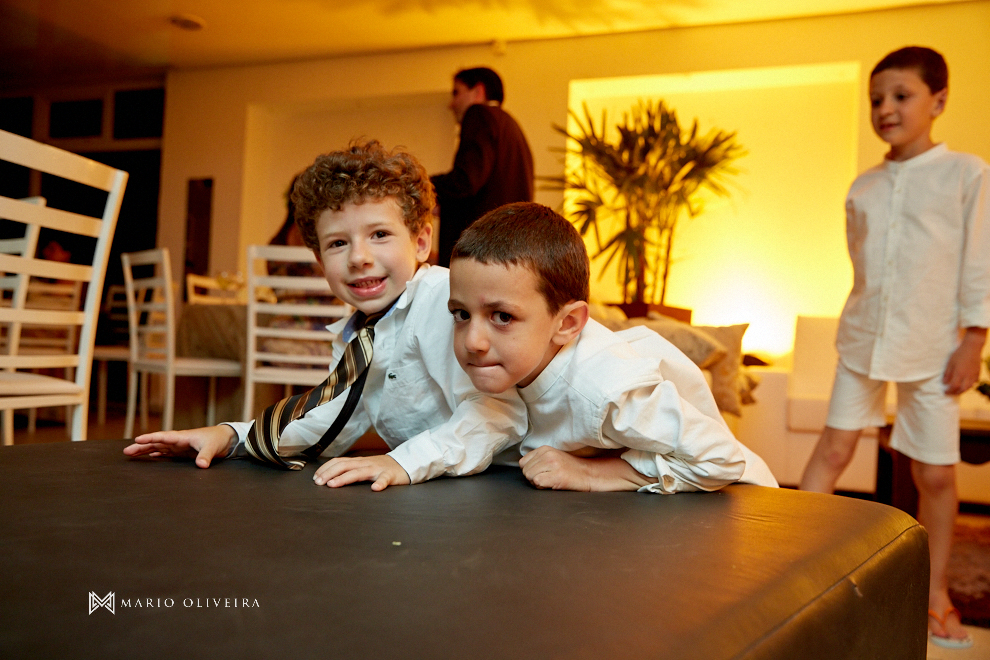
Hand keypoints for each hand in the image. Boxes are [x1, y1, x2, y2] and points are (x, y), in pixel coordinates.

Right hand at [122, 426, 235, 468]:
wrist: (227, 438)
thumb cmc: (218, 439)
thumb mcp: (212, 447)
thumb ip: (206, 456)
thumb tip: (201, 466)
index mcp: (182, 437)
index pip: (163, 437)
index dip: (150, 438)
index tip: (137, 440)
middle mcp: (178, 440)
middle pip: (156, 443)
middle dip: (141, 446)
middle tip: (126, 451)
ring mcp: (179, 446)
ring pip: (159, 447)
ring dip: (146, 450)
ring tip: (131, 454)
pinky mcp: (183, 451)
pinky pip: (166, 452)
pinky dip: (157, 454)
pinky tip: (150, 457)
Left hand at [313, 455, 409, 490]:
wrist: (405, 464)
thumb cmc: (383, 468)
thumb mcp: (365, 467)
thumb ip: (351, 470)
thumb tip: (332, 477)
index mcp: (359, 462)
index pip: (339, 462)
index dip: (326, 469)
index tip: (316, 478)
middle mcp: (366, 464)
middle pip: (345, 466)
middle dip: (330, 473)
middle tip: (319, 483)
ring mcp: (378, 469)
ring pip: (359, 472)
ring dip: (345, 478)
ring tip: (334, 484)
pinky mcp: (390, 475)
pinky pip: (384, 479)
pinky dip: (380, 483)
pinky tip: (375, 489)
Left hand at [519, 446, 651, 491]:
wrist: (589, 474)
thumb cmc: (569, 469)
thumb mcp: (552, 458)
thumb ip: (538, 460)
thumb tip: (522, 467)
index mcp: (544, 448)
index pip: (523, 462)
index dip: (530, 471)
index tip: (542, 473)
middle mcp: (547, 454)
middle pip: (525, 470)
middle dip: (533, 478)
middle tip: (548, 478)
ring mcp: (552, 464)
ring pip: (530, 476)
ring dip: (537, 483)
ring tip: (551, 481)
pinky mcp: (557, 475)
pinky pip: (537, 482)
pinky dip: (542, 487)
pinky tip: (553, 485)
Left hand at [943, 328, 986, 394]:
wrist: (972, 348)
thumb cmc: (959, 354)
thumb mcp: (950, 363)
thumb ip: (947, 373)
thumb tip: (944, 383)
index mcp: (959, 374)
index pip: (954, 387)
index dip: (949, 391)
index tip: (945, 392)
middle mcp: (967, 376)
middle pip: (962, 389)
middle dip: (956, 393)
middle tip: (951, 393)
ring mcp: (974, 375)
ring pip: (969, 387)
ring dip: (962, 390)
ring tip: (957, 390)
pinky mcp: (978, 373)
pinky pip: (974, 382)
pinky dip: (969, 386)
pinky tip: (965, 384)